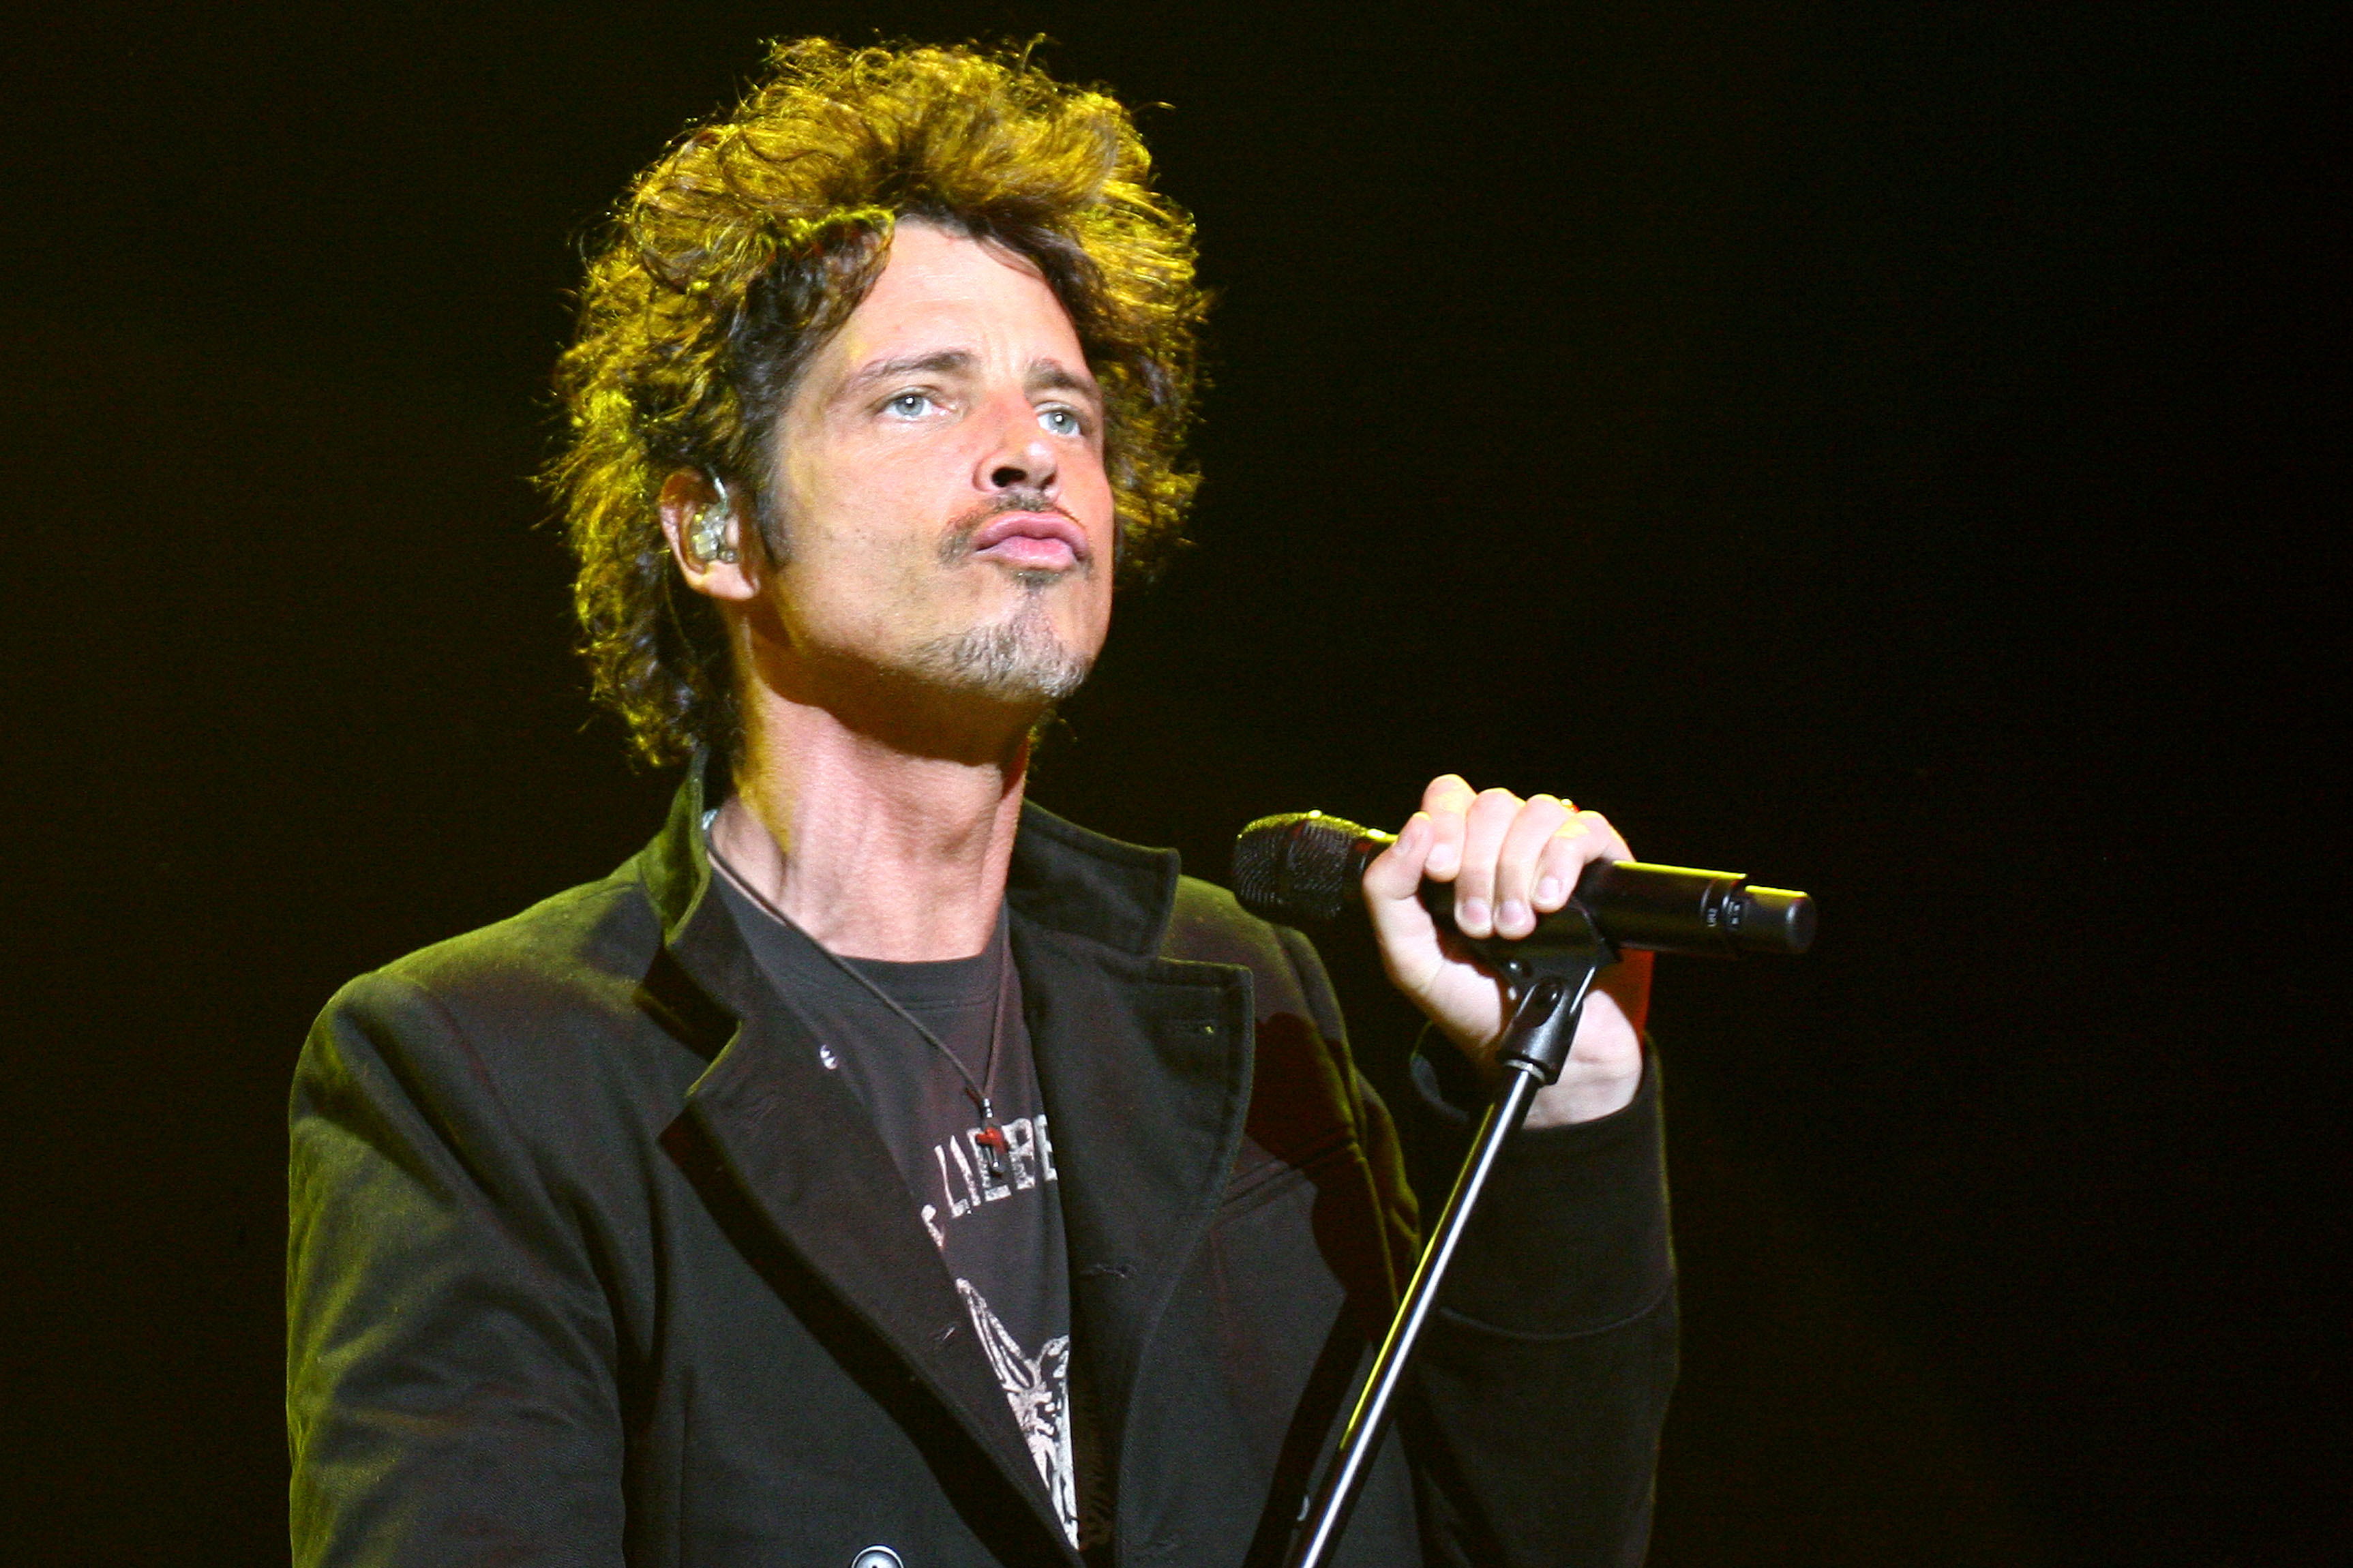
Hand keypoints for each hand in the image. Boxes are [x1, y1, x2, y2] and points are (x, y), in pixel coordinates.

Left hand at [1361, 775, 1650, 1126]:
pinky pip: (1587, 829)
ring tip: (1518, 928)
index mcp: (1459, 857)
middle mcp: (1507, 847)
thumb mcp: (1410, 959)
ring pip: (1538, 812)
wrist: (1548, 1054)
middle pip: (1491, 805)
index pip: (1449, 798)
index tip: (1440, 872)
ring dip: (1518, 868)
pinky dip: (1564, 859)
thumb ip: (1388, 894)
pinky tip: (1553, 903)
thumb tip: (1414, 827)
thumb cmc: (1476, 1006)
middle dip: (1479, 865)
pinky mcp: (1603, 871)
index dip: (1444, 822)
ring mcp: (1555, 856)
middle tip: (1480, 926)